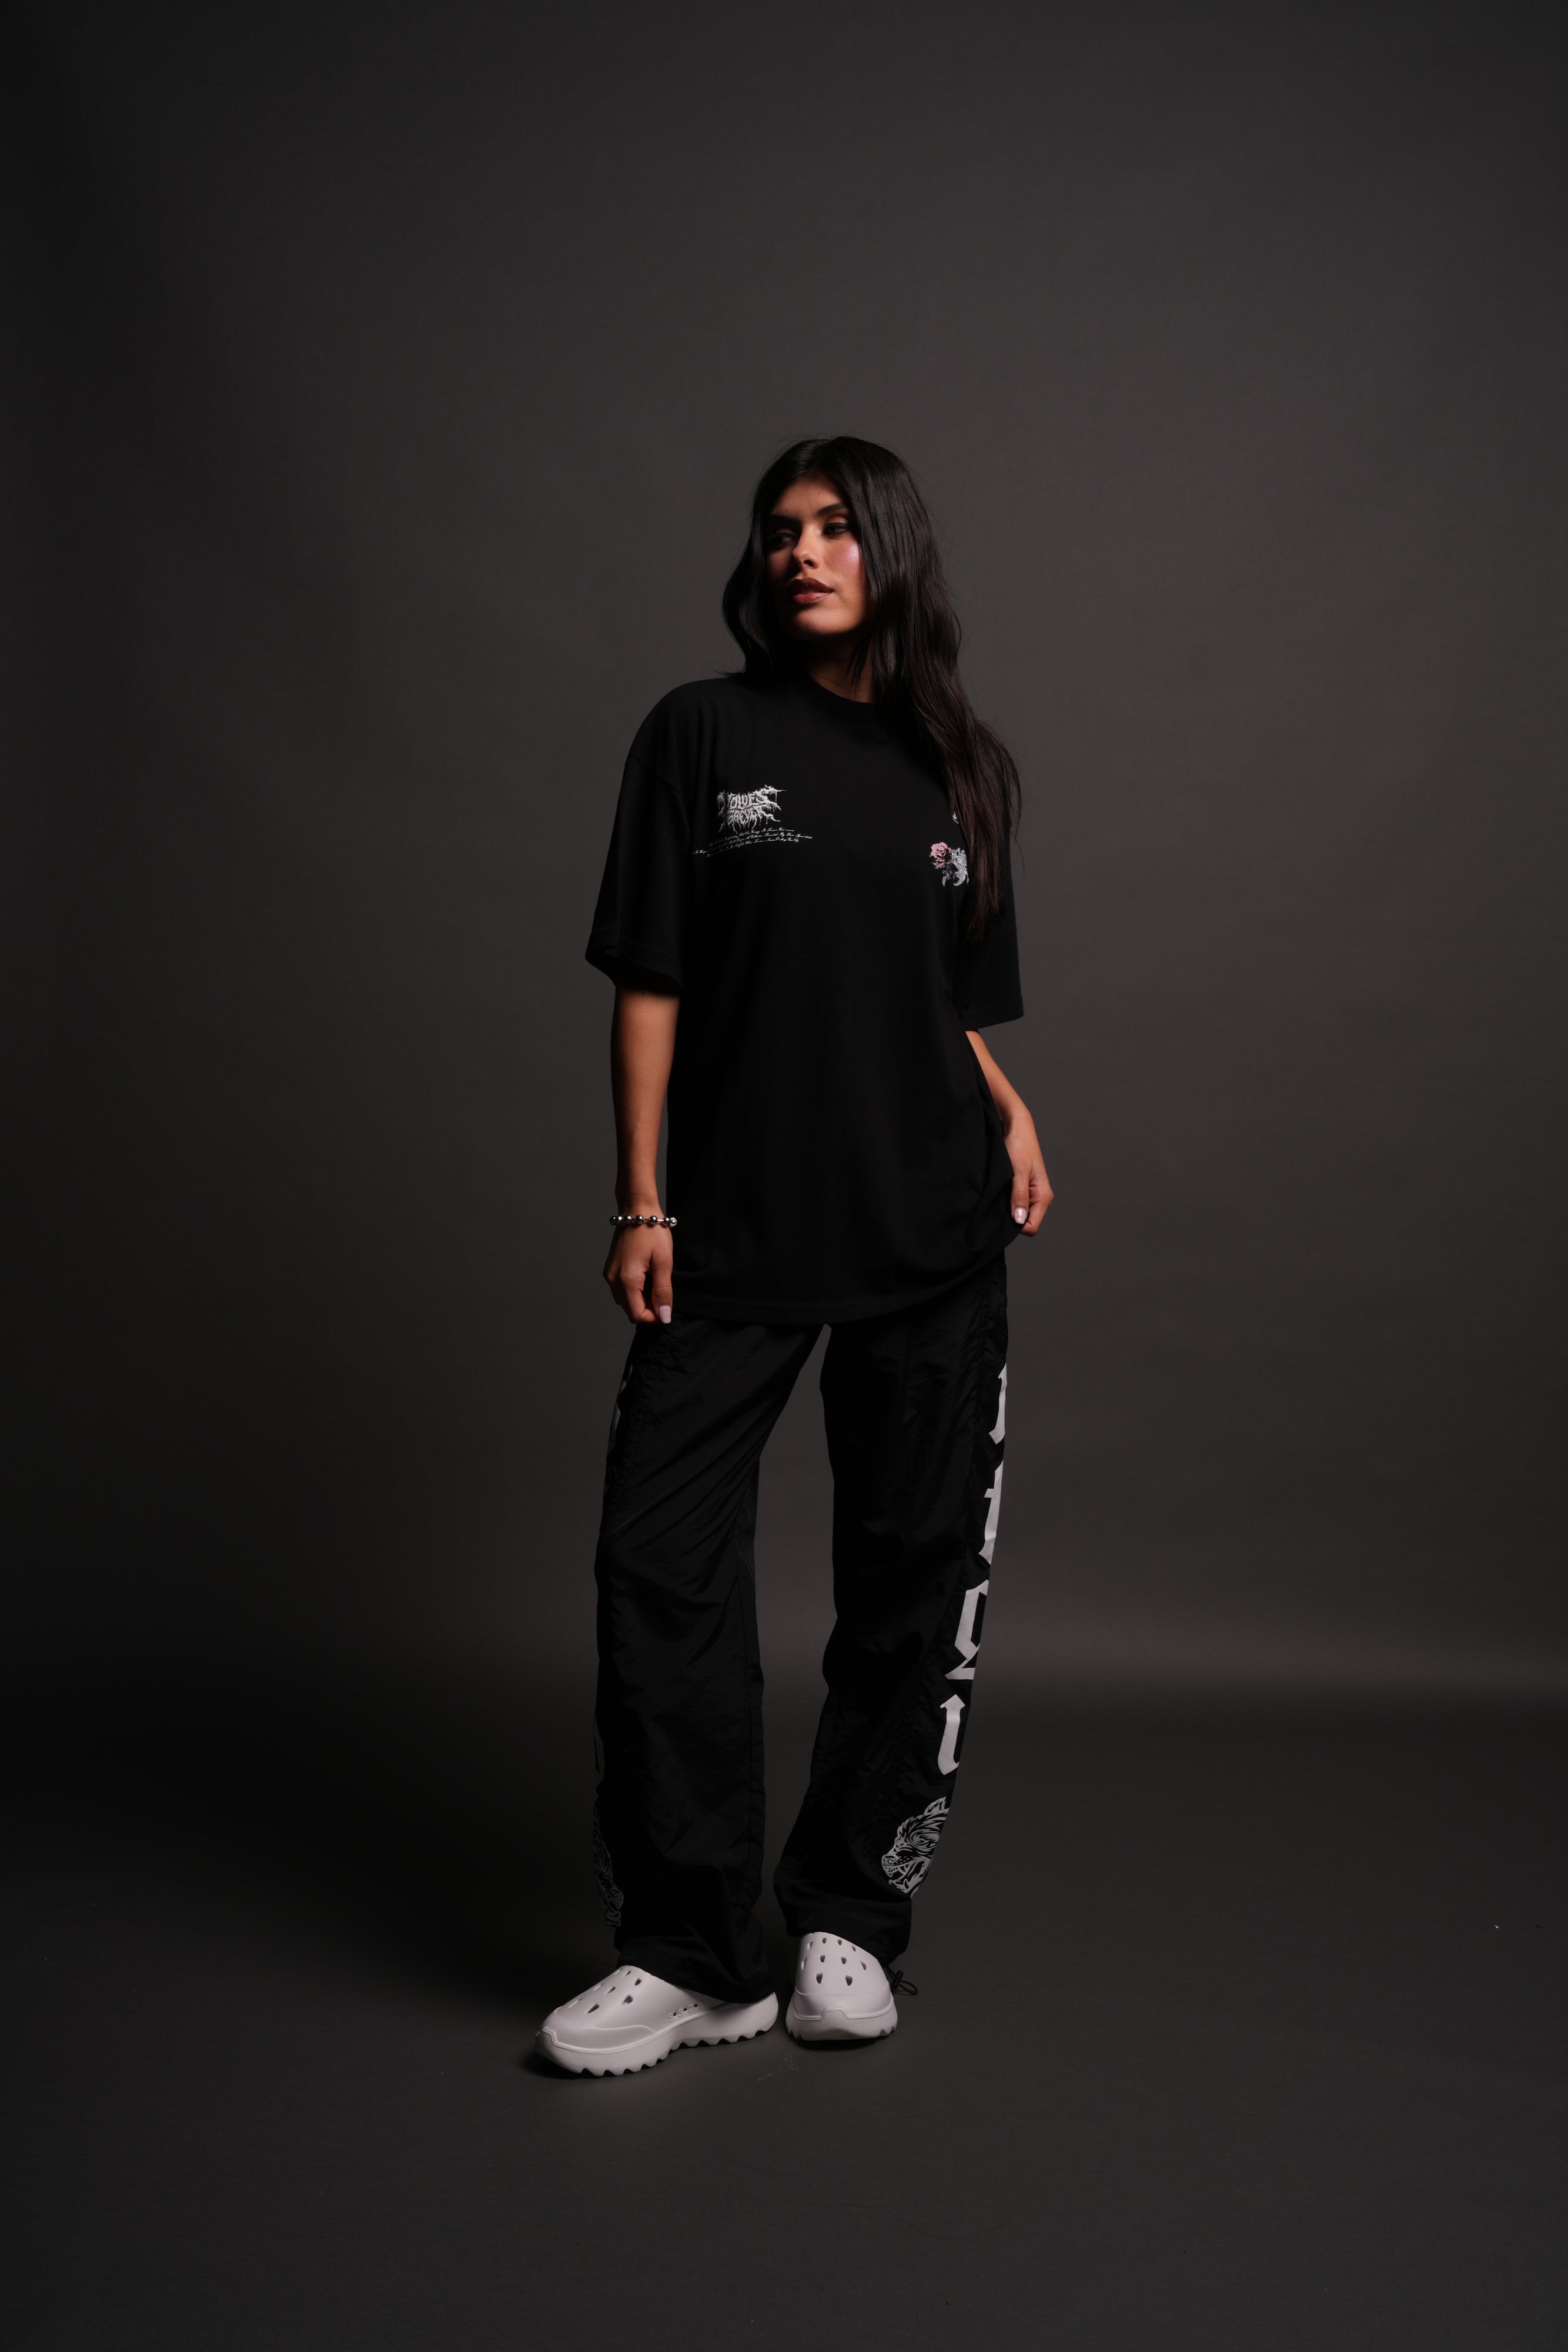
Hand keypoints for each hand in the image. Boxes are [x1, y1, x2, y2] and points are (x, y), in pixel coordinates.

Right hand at [603, 1220, 673, 1324]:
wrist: (637, 1210)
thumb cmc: (652, 1232)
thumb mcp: (664, 1262)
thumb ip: (663, 1291)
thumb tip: (664, 1316)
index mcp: (627, 1279)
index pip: (637, 1314)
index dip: (654, 1317)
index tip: (667, 1306)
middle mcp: (613, 1280)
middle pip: (630, 1310)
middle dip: (648, 1308)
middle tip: (663, 1290)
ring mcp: (610, 1274)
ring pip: (625, 1301)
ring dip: (641, 1300)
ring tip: (655, 1281)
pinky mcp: (610, 1269)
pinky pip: (621, 1290)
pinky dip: (634, 1291)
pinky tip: (646, 1276)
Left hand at [1003, 1110, 1051, 1234]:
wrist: (1017, 1128)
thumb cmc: (1019, 1146)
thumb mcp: (1017, 1172)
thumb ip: (1019, 1196)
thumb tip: (1019, 1219)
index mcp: (1044, 1196)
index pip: (1031, 1227)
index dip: (1015, 1225)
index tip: (1001, 1213)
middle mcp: (1041, 1198)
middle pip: (1025, 1222)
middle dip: (1011, 1218)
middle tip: (997, 1202)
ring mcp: (1033, 1194)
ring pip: (1020, 1214)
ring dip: (1008, 1209)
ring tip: (999, 1193)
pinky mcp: (1025, 1189)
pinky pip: (1016, 1204)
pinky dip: (1007, 1202)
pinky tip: (999, 1192)